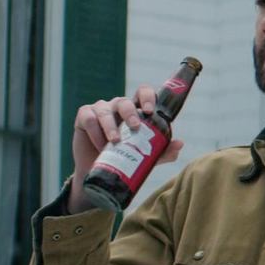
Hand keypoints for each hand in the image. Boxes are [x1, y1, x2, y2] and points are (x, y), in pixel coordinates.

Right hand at [67, 85, 183, 213]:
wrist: (100, 172)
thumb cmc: (125, 157)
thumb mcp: (146, 156)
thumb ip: (163, 150)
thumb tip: (180, 144)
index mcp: (135, 110)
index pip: (142, 93)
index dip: (147, 97)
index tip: (149, 110)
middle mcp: (118, 106)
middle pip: (124, 101)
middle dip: (130, 113)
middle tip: (135, 127)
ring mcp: (100, 110)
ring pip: (105, 111)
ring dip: (111, 126)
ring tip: (116, 141)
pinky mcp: (84, 117)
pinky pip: (90, 119)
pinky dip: (95, 132)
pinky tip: (101, 145)